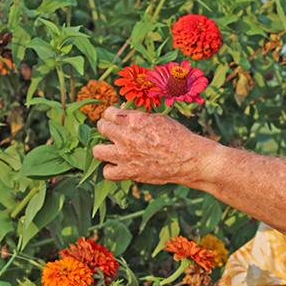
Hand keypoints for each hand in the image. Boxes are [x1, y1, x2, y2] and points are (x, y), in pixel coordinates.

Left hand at [92, 107, 213, 184]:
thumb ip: (140, 117)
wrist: (188, 159)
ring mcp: (123, 155)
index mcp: (133, 119)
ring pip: (97, 150)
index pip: (109, 113)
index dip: (112, 115)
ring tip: (112, 150)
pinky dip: (112, 170)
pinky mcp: (128, 172)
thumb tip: (126, 114)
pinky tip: (119, 166)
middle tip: (113, 133)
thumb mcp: (159, 119)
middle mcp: (124, 135)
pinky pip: (107, 172)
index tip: (116, 119)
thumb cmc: (178, 137)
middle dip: (106, 128)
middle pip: (101, 128)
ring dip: (103, 149)